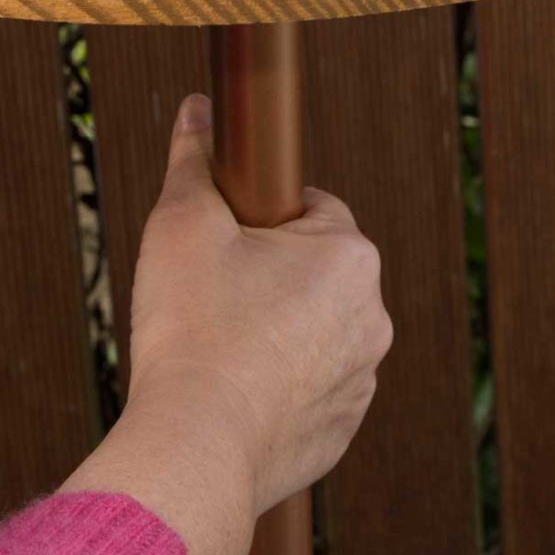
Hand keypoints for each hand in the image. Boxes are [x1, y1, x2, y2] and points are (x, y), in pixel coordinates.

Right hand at [64, 95, 391, 554]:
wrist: (195, 446)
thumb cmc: (190, 328)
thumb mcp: (181, 224)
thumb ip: (194, 160)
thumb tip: (199, 108)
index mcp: (349, 254)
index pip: (310, 209)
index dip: (258, 220)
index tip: (223, 246)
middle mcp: (373, 315)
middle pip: (315, 273)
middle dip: (270, 278)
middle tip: (213, 298)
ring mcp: (362, 379)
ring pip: (315, 333)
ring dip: (277, 333)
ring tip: (219, 350)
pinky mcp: (342, 430)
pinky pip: (312, 391)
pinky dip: (279, 388)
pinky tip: (233, 394)